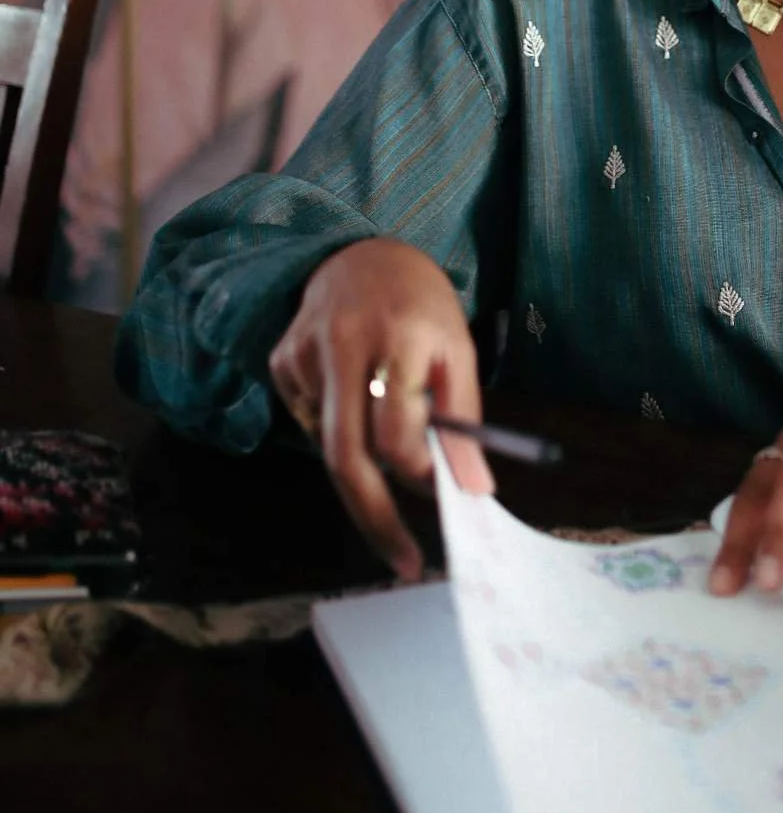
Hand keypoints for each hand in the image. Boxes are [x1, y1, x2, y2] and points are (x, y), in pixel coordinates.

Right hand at [268, 237, 493, 581]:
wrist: (362, 253)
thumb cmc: (421, 306)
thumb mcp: (458, 349)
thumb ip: (464, 420)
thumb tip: (474, 491)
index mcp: (397, 336)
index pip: (396, 432)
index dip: (418, 474)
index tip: (441, 496)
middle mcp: (342, 343)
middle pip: (345, 457)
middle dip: (375, 519)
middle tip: (404, 559)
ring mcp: (302, 353)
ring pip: (329, 445)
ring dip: (362, 458)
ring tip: (383, 414)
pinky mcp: (280, 361)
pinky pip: (311, 423)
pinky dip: (338, 429)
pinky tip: (353, 390)